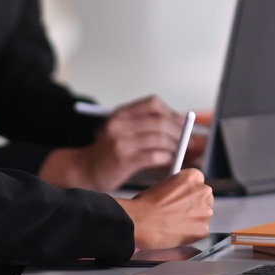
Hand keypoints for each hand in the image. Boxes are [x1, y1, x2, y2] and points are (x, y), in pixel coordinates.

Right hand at [39, 96, 186, 191]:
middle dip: (180, 132)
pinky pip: (154, 155)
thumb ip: (147, 127)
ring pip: (160, 138)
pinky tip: (169, 162)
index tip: (184, 124)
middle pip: (160, 121)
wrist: (84, 171)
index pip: (153, 103)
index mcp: (121, 114)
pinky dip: (167, 158)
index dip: (172, 113)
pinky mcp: (124, 159)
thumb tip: (182, 128)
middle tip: (191, 142)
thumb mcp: (123, 132)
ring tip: (181, 154)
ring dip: (176, 146)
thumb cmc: (108, 153)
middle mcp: (120, 124)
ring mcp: (121, 141)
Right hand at [123, 170, 213, 250]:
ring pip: (203, 215)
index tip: (183, 197)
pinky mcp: (203, 229)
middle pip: (205, 198)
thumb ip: (177, 189)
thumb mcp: (162, 186)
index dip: (189, 191)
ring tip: (173, 224)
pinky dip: (191, 234)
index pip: (198, 182)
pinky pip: (200, 231)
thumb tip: (179, 195)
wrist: (140, 223)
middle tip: (178, 213)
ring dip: (193, 219)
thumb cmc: (144, 205)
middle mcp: (203, 191)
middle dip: (194, 205)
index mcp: (193, 176)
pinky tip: (176, 233)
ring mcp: (205, 211)